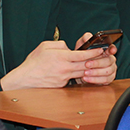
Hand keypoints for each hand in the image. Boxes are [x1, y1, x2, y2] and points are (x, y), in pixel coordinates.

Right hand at [0, 35, 114, 89]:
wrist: (24, 80)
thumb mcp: (45, 46)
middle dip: (96, 61)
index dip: (94, 52)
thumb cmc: (33, 62)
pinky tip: (82, 72)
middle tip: (104, 56)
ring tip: (96, 64)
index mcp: (61, 57)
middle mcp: (64, 68)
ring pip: (82, 73)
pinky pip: (73, 79)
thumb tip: (68, 47)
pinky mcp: (62, 85)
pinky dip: (78, 75)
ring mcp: (64, 78)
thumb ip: (59, 44)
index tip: (101, 49)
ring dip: (89, 69)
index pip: (82, 54)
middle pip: (85, 64)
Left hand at [78, 42, 116, 85]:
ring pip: (107, 71)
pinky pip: (105, 80)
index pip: (112, 48)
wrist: (78, 69)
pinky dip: (95, 80)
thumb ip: (85, 39)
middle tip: (87, 64)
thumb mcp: (82, 45)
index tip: (110, 50)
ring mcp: (111, 69)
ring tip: (85, 73)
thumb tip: (88, 36)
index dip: (112, 49)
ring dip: (95, 72)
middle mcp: (111, 59)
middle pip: (109, 61)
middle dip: (97, 63)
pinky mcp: (109, 79)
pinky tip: (87, 78)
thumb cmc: (82, 56)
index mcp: (106, 51)